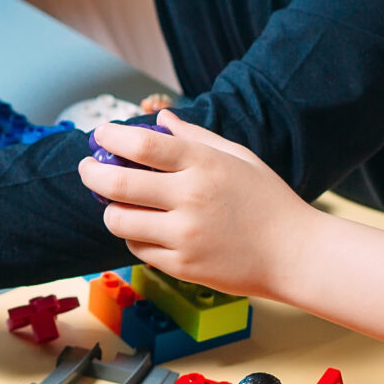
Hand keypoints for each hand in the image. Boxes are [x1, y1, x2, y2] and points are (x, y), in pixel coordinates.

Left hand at [76, 110, 312, 298]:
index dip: (111, 136)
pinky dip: (134, 235)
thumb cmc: (268, 201)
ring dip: (110, 208)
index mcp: (204, 164)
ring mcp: (184, 235)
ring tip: (116, 201)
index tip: (101, 135)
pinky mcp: (182, 265)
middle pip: (118, 182)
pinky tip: (144, 227)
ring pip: (119, 220)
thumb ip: (196, 137)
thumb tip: (160, 118)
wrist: (296, 254)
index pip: (142, 144)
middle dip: (92, 172)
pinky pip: (137, 248)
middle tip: (87, 168)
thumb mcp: (238, 158)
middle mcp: (190, 198)